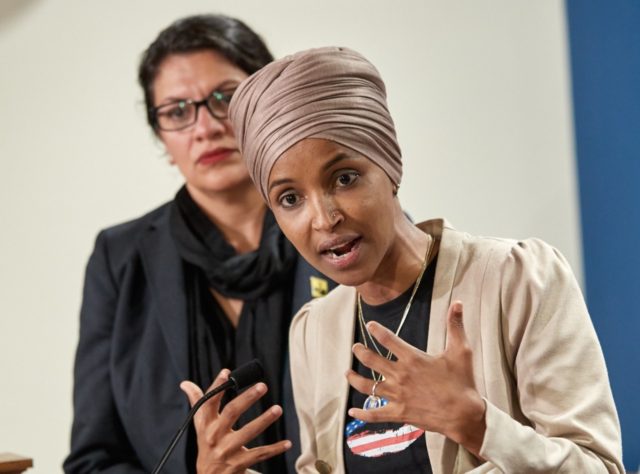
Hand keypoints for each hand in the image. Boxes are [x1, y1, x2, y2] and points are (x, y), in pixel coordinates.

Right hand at [180, 370, 291, 473]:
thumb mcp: (201, 425)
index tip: (227, 372)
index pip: (209, 402)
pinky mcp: (239, 463)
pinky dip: (275, 449)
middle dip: (247, 398)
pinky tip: (287, 442)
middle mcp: (215, 436)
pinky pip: (260, 454)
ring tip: (278, 408)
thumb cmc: (207, 444)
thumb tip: (185, 383)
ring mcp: (227, 451)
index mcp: (206, 424)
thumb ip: (197, 402)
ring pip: (248, 433)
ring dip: (264, 420)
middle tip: (262, 386)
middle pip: (231, 413)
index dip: (217, 386)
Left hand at [346, 301, 485, 455]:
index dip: (377, 330)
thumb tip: (458, 303)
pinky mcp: (399, 413)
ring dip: (354, 379)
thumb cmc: (462, 382)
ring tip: (347, 373)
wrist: (464, 414)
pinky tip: (353, 411)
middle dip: (360, 352)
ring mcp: (397, 395)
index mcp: (412, 358)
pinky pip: (375, 414)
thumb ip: (455, 326)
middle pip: (372, 360)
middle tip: (355, 347)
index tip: (370, 325)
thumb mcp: (461, 351)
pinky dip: (362, 414)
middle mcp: (400, 375)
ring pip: (368, 386)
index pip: (388, 339)